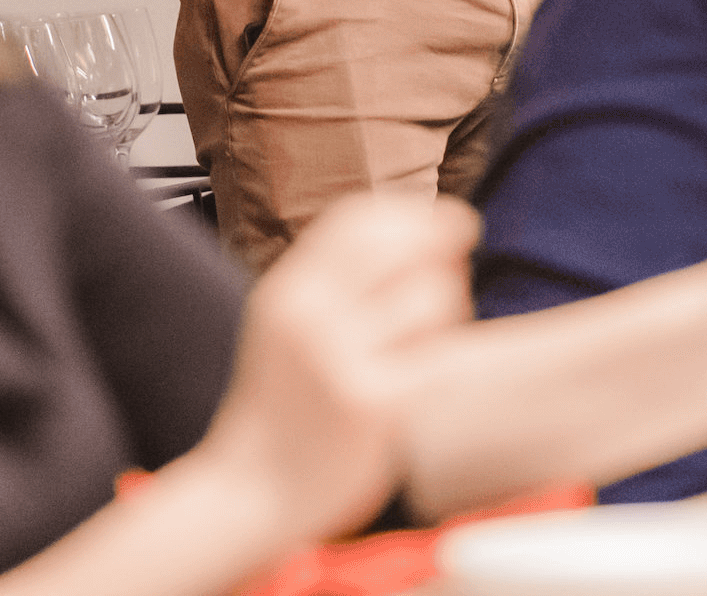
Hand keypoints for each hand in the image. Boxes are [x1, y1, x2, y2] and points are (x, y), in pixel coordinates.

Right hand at [181, 195, 474, 547]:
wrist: (250, 492)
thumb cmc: (279, 410)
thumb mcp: (284, 326)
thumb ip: (332, 282)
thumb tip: (417, 235)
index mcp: (286, 289)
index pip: (357, 219)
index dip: (412, 214)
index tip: (447, 224)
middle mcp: (309, 313)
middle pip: (403, 245)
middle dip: (444, 250)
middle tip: (456, 271)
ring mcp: (340, 358)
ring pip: (432, 296)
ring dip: (447, 311)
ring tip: (427, 340)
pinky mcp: (373, 404)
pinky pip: (438, 358)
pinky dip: (440, 361)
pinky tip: (422, 379)